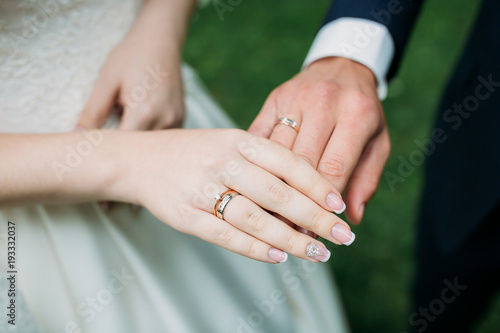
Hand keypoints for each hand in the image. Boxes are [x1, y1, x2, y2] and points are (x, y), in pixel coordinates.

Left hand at [75, 0, 195, 209]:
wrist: (162, 40)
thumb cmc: (133, 56)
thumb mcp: (107, 81)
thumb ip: (93, 113)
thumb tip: (80, 141)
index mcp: (145, 112)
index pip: (129, 157)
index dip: (116, 181)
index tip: (107, 204)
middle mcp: (166, 121)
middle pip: (148, 163)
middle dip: (133, 185)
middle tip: (117, 208)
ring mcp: (178, 121)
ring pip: (161, 157)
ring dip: (148, 174)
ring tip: (134, 194)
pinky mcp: (182, 119)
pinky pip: (170, 145)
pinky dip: (159, 158)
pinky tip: (151, 168)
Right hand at [107, 129, 355, 262]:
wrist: (141, 160)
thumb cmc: (196, 153)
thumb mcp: (229, 143)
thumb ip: (264, 164)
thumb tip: (307, 195)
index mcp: (238, 141)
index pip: (287, 162)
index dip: (317, 185)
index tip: (339, 205)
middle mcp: (222, 162)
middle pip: (277, 193)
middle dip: (315, 217)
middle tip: (342, 236)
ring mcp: (202, 189)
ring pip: (255, 218)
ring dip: (290, 239)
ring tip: (317, 253)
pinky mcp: (185, 215)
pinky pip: (225, 236)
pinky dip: (255, 248)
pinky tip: (279, 256)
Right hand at [249, 57, 390, 223]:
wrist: (342, 66)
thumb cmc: (363, 112)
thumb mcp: (377, 143)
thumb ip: (367, 179)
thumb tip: (352, 219)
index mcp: (356, 114)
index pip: (334, 167)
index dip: (323, 205)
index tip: (317, 233)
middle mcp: (322, 103)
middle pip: (301, 162)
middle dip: (295, 202)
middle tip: (290, 233)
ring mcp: (293, 99)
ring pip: (275, 153)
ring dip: (271, 188)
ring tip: (270, 219)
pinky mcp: (272, 101)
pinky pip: (259, 137)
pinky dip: (256, 165)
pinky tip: (253, 189)